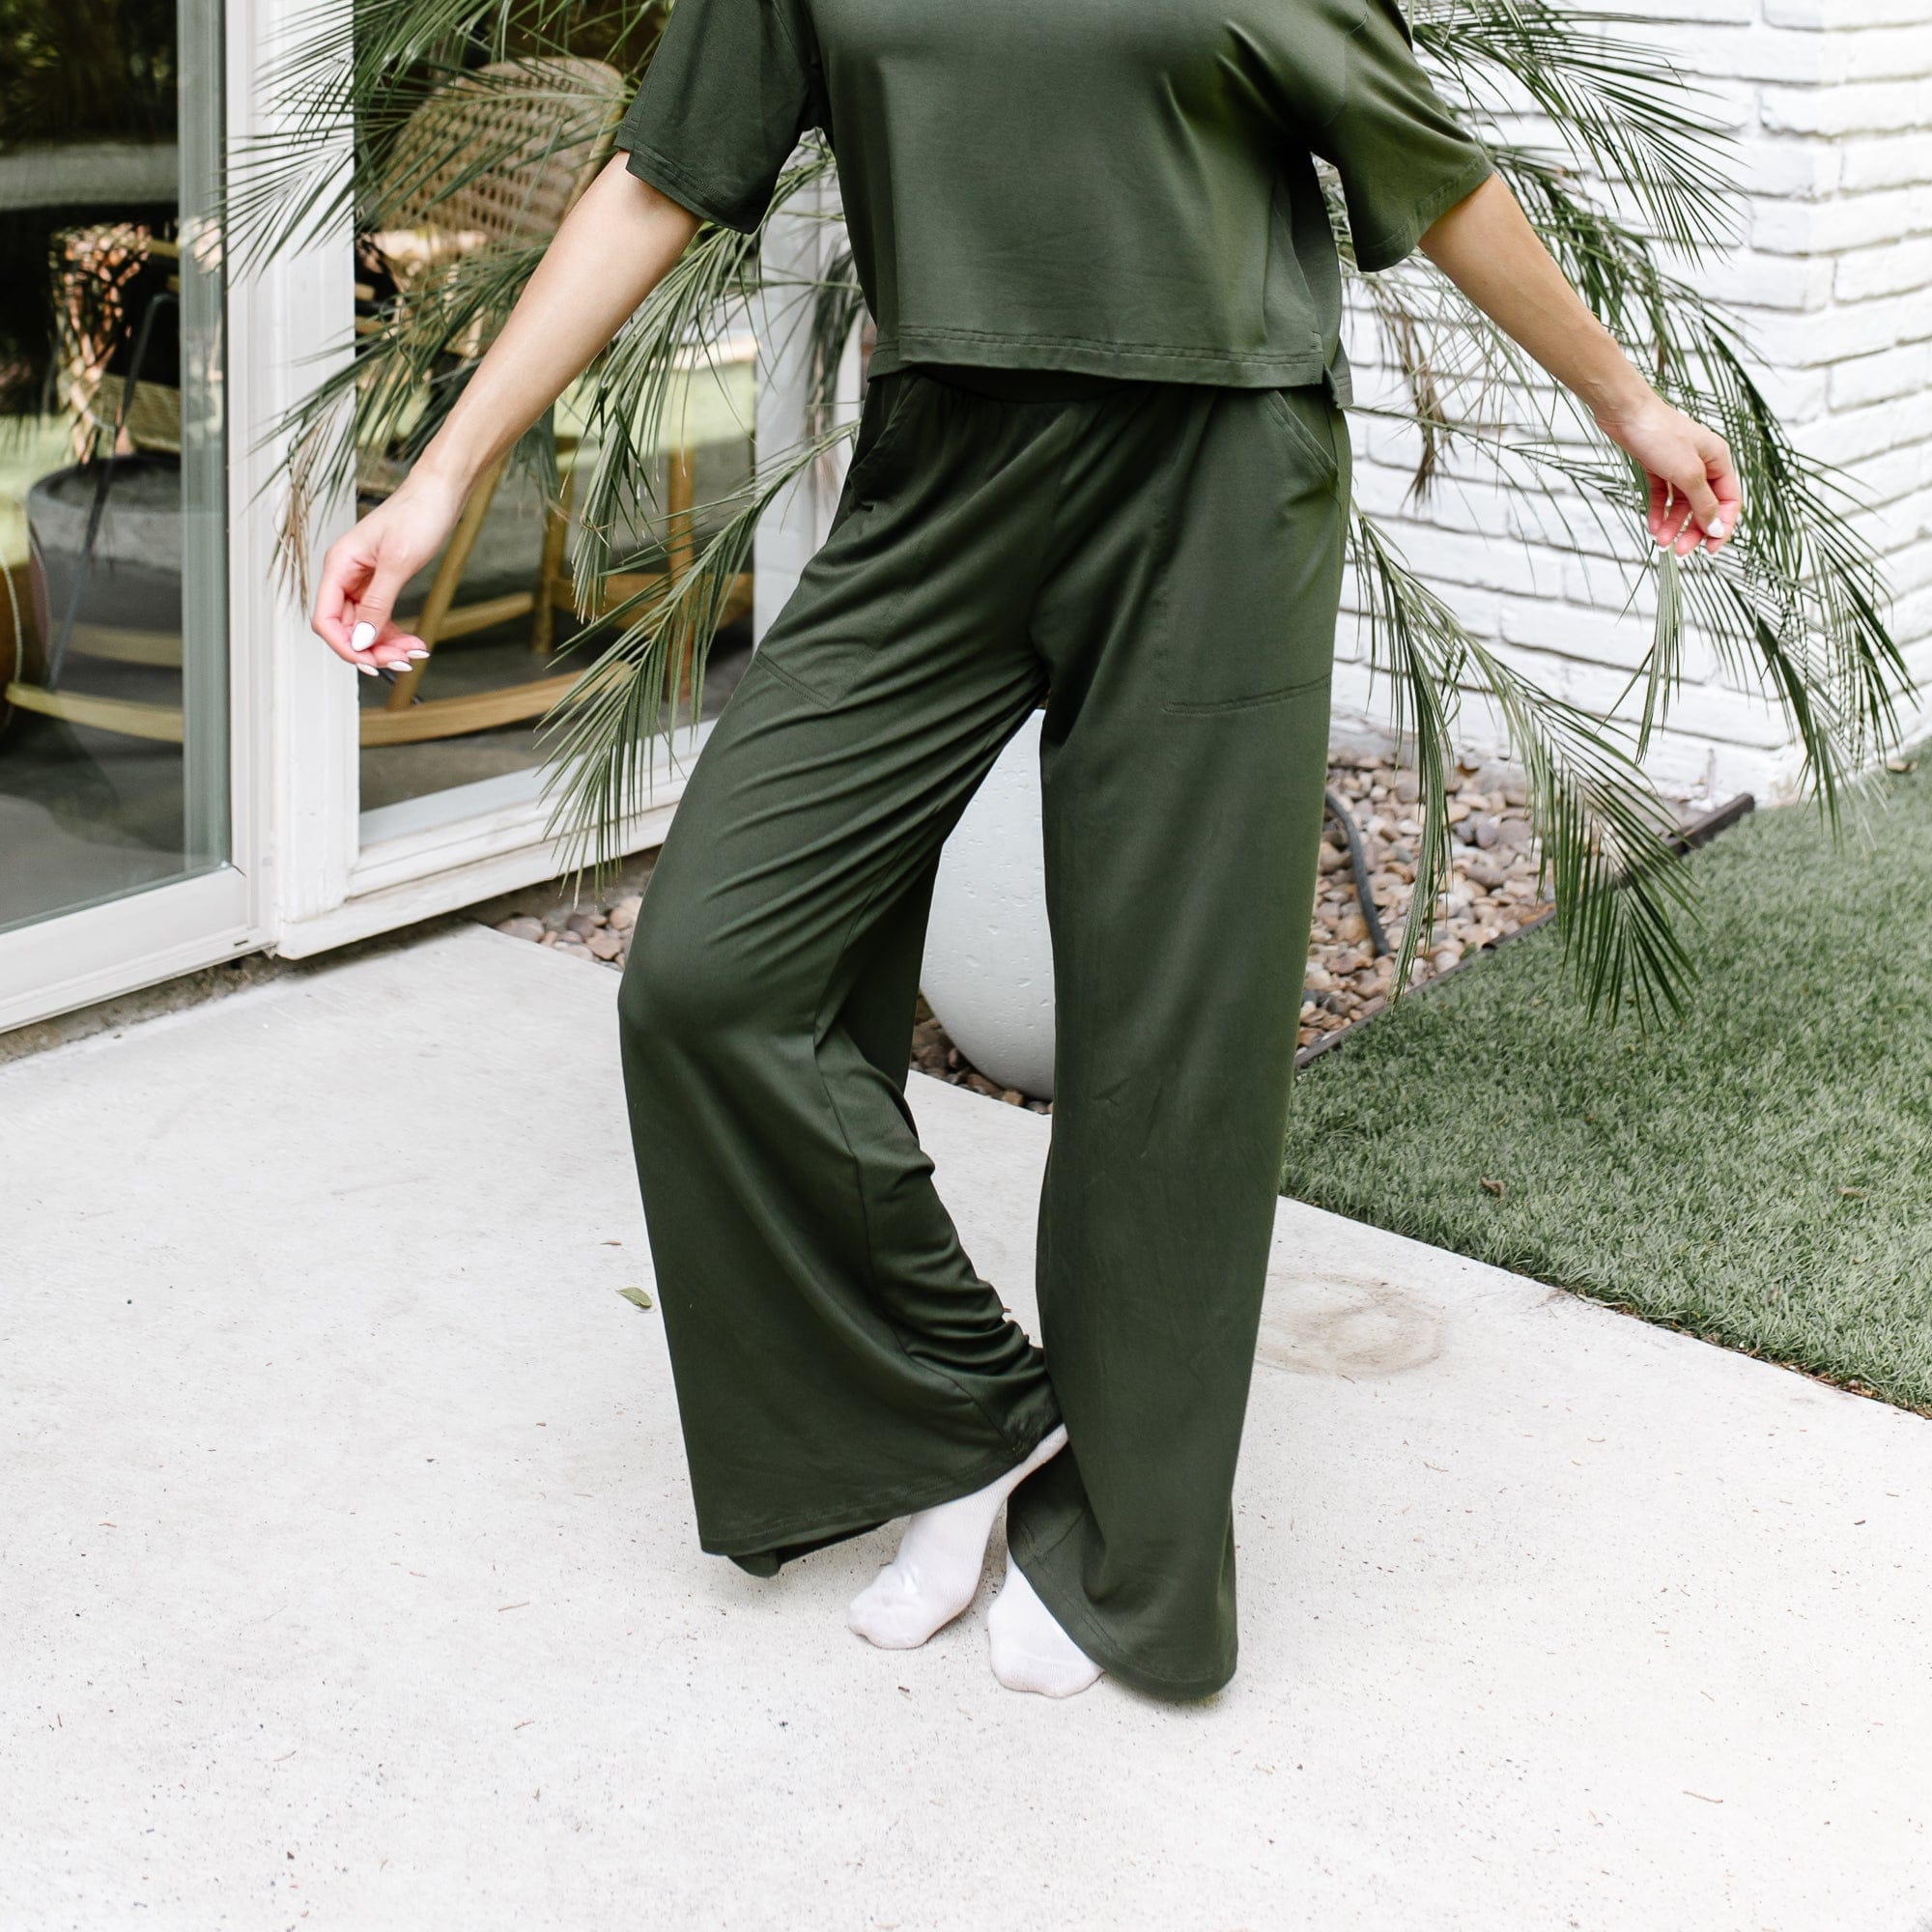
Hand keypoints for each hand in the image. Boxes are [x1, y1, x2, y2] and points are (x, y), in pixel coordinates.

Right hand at [309, 468, 466, 672]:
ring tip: (415, 653)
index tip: (370, 663)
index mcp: (338, 565)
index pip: (325, 619)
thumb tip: (361, 640)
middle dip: (372, 649)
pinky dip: (394, 633)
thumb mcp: (398, 563)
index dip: (344, 646)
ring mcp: (361, 579)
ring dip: (386, 645)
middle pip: (346, 627)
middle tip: (404, 662)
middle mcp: (344, 574)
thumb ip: (377, 603)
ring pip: (365, 626)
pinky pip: (379, 616)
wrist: (439, 494)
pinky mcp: (380, 582)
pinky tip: (415, 642)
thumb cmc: (417, 517)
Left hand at [1594, 390, 1741, 557]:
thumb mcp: (1687, 473)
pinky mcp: (1658, 467)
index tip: (1710, 550)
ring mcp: (1680, 465)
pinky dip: (1659, 512)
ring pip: (1682, 503)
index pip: (1729, 501)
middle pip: (1705, 505)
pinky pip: (1664, 496)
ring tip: (1661, 542)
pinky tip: (1653, 527)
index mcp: (1719, 460)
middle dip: (1694, 529)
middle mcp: (1703, 463)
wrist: (1625, 413)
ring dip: (1674, 524)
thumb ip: (1703, 503)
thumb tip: (1717, 528)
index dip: (1722, 526)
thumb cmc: (1660, 434)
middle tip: (1680, 550)